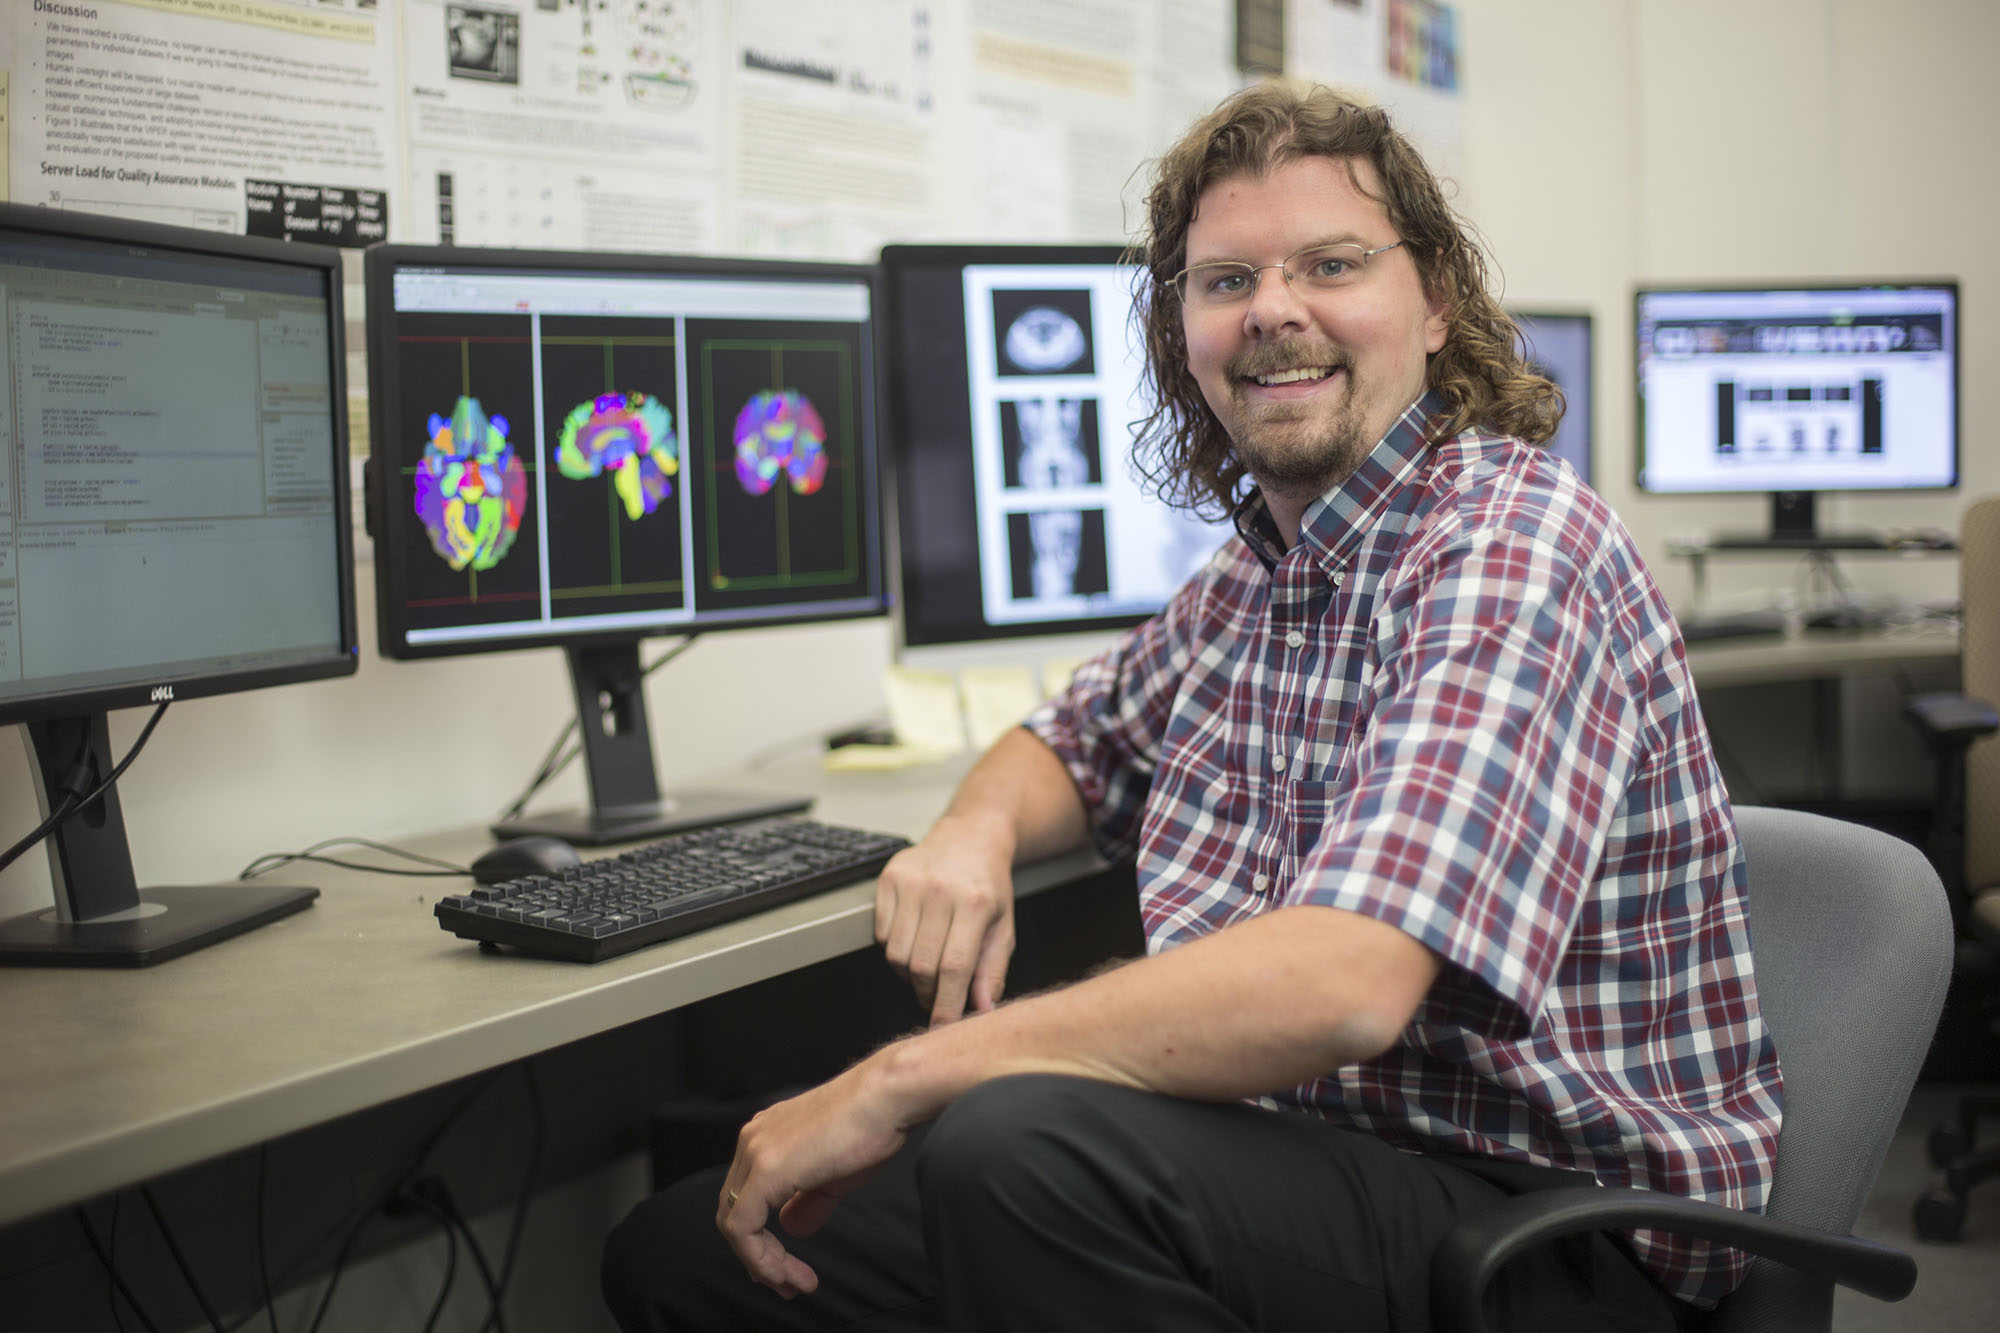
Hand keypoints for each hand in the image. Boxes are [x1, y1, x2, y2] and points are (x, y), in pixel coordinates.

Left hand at [715, 1064, 909, 1297]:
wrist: (887, 1097)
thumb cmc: (871, 1125)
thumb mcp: (834, 1174)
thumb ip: (808, 1201)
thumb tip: (791, 1227)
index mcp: (766, 1136)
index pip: (745, 1196)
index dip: (760, 1239)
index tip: (786, 1268)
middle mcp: (753, 1140)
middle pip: (733, 1211)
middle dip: (757, 1255)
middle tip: (784, 1283)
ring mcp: (755, 1152)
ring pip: (734, 1223)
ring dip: (760, 1262)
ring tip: (791, 1283)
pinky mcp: (765, 1169)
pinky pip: (743, 1227)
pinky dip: (759, 1257)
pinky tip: (784, 1272)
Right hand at [875, 812, 1015, 1024]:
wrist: (970, 838)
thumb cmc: (988, 887)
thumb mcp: (1004, 928)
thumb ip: (992, 972)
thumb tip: (982, 1011)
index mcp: (975, 904)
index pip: (954, 968)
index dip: (945, 1006)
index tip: (941, 1027)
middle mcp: (940, 890)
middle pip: (920, 966)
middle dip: (927, 994)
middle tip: (938, 996)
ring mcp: (911, 882)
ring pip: (895, 955)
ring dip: (909, 973)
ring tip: (927, 964)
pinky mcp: (888, 878)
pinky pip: (880, 935)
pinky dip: (894, 948)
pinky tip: (914, 938)